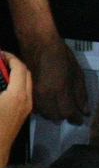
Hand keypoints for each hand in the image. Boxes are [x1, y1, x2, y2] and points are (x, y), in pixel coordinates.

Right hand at [0, 51, 32, 165]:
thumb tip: (0, 76)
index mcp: (16, 95)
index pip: (19, 68)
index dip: (10, 57)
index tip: (1, 53)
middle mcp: (26, 99)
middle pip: (26, 74)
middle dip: (15, 64)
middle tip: (2, 60)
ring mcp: (27, 107)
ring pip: (27, 83)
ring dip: (17, 74)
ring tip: (3, 71)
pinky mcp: (24, 114)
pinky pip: (25, 93)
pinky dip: (18, 84)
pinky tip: (6, 86)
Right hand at [21, 35, 87, 123]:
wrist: (39, 45)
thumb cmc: (62, 55)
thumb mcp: (77, 72)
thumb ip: (80, 93)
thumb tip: (85, 110)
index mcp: (60, 89)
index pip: (68, 112)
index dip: (75, 118)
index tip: (81, 120)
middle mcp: (45, 96)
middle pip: (55, 116)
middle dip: (65, 116)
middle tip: (73, 114)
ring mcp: (34, 95)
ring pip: (45, 114)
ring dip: (55, 114)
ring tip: (62, 109)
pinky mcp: (28, 92)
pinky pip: (37, 108)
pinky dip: (45, 110)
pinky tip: (51, 105)